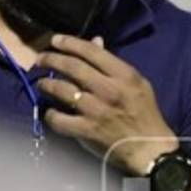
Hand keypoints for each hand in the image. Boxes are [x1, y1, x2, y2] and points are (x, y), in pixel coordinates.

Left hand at [35, 34, 177, 173]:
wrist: (150, 149)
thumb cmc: (145, 114)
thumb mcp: (136, 83)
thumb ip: (113, 63)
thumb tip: (94, 42)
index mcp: (124, 75)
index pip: (91, 51)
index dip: (69, 42)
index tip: (55, 40)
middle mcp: (109, 90)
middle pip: (72, 67)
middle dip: (51, 59)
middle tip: (40, 59)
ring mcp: (96, 110)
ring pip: (62, 90)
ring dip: (46, 84)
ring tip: (42, 83)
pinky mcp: (87, 130)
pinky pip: (59, 119)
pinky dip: (51, 114)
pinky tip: (50, 112)